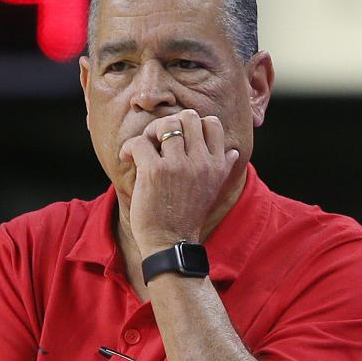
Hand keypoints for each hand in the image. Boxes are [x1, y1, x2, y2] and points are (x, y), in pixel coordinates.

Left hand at [118, 109, 238, 255]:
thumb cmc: (187, 217)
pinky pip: (139, 142)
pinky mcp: (155, 171)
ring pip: (164, 124)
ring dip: (148, 133)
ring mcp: (178, 165)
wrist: (171, 243)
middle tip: (156, 142)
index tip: (178, 140)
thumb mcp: (212, 190)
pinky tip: (127, 159)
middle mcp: (201, 162)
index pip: (211, 123)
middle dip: (168, 124)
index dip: (191, 125)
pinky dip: (129, 148)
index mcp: (216, 165)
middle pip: (187, 117)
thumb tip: (233, 151)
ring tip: (142, 150)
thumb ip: (223, 168)